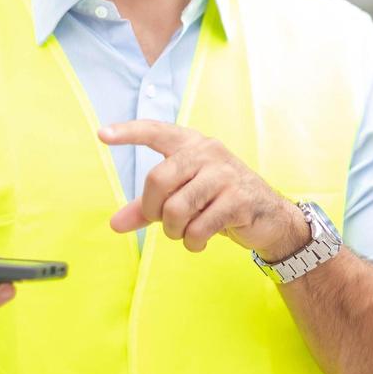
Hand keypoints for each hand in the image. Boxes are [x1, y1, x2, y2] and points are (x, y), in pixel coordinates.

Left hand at [100, 120, 309, 260]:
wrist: (269, 216)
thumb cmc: (220, 201)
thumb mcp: (184, 198)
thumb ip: (149, 208)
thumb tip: (116, 224)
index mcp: (192, 145)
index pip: (157, 131)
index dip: (129, 132)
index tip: (103, 134)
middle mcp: (208, 152)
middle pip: (157, 179)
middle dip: (153, 210)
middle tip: (164, 222)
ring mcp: (224, 175)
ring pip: (176, 209)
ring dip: (174, 231)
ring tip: (185, 233)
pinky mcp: (237, 200)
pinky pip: (198, 228)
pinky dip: (193, 242)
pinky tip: (200, 240)